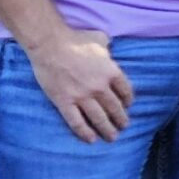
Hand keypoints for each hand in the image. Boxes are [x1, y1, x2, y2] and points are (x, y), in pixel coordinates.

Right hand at [24, 27, 133, 143]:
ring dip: (107, 129)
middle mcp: (100, 87)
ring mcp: (82, 96)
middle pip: (115, 107)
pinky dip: (85, 132)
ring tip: (112, 137)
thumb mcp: (99, 39)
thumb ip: (107, 45)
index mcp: (111, 72)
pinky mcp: (65, 102)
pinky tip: (91, 140)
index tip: (128, 106)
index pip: (126, 91)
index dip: (128, 101)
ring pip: (99, 118)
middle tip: (124, 126)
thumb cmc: (75, 39)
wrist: (50, 44)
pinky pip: (77, 122)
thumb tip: (109, 44)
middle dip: (121, 119)